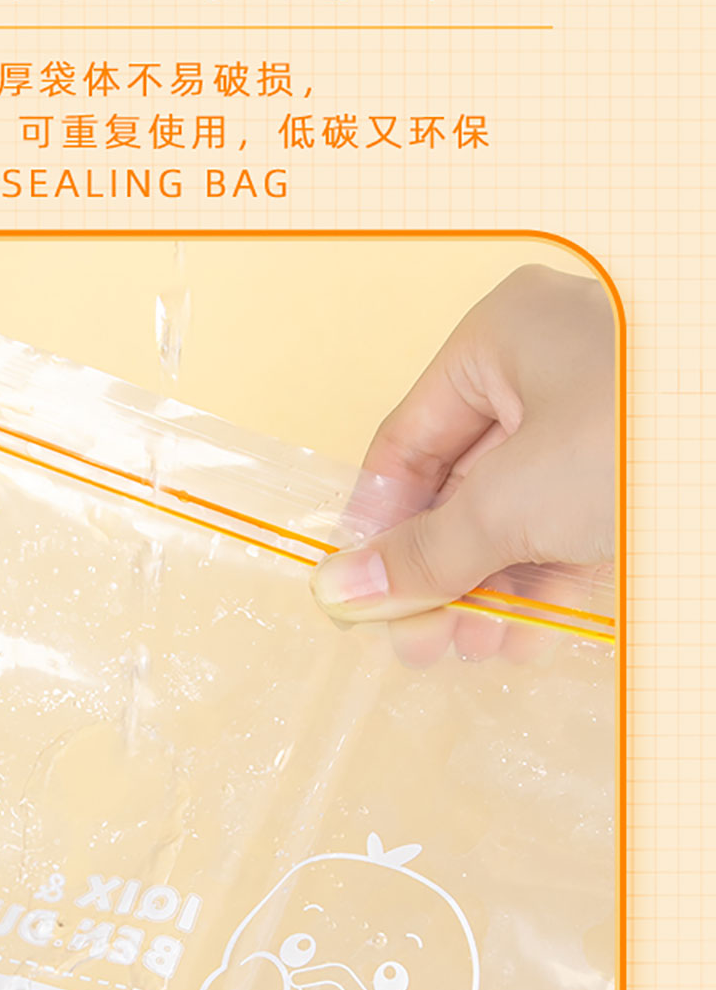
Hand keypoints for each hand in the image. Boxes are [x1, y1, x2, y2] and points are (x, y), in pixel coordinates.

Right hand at [311, 265, 615, 636]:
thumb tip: (345, 590)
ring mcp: (605, 430)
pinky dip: (539, 590)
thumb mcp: (509, 504)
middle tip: (410, 640)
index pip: (410, 436)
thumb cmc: (636, 443)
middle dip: (436, 572)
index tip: (358, 588)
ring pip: (519, 519)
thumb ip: (425, 554)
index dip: (378, 520)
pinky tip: (514, 641)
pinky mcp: (644, 485)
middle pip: (463, 486)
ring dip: (483, 592)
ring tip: (463, 651)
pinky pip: (571, 536)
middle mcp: (553, 374)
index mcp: (507, 338)